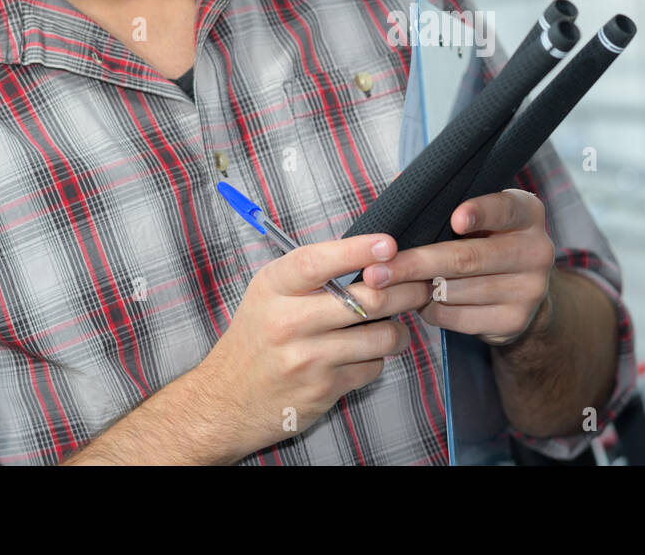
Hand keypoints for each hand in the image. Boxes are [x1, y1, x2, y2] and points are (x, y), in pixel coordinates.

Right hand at [190, 232, 432, 462]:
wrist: (225, 401)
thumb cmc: (256, 339)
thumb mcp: (269, 294)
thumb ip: (312, 274)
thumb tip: (372, 256)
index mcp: (274, 288)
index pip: (320, 262)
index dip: (359, 250)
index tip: (389, 244)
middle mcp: (288, 321)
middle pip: (367, 298)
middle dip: (405, 290)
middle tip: (420, 285)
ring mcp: (307, 358)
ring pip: (380, 335)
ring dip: (398, 330)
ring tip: (396, 326)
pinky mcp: (323, 389)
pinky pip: (372, 366)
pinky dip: (376, 359)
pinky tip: (364, 355)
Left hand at [362, 189, 555, 346]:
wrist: (521, 291)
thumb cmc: (485, 239)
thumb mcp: (477, 213)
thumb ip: (446, 198)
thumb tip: (398, 182)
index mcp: (527, 213)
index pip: (504, 209)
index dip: (480, 212)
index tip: (455, 219)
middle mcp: (536, 250)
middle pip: (468, 258)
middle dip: (416, 264)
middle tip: (376, 272)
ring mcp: (529, 290)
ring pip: (457, 291)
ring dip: (416, 289)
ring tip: (388, 286)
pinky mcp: (513, 322)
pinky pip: (457, 317)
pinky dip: (430, 310)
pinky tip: (419, 300)